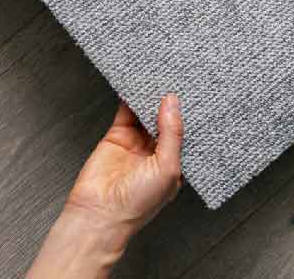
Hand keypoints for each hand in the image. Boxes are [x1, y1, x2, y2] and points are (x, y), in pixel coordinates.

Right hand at [27, 95, 183, 277]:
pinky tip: (136, 86)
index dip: (188, 114)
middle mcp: (156, 152)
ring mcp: (136, 143)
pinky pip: (126, 112)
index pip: (185, 132)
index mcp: (174, 162)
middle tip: (177, 80)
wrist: (99, 214)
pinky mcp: (117, 136)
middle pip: (166, 120)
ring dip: (151, 97)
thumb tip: (172, 103)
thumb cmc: (138, 204)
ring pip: (146, 113)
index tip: (194, 93)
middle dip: (170, 103)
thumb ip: (171, 133)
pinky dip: (130, 98)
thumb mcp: (167, 168)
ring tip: (159, 78)